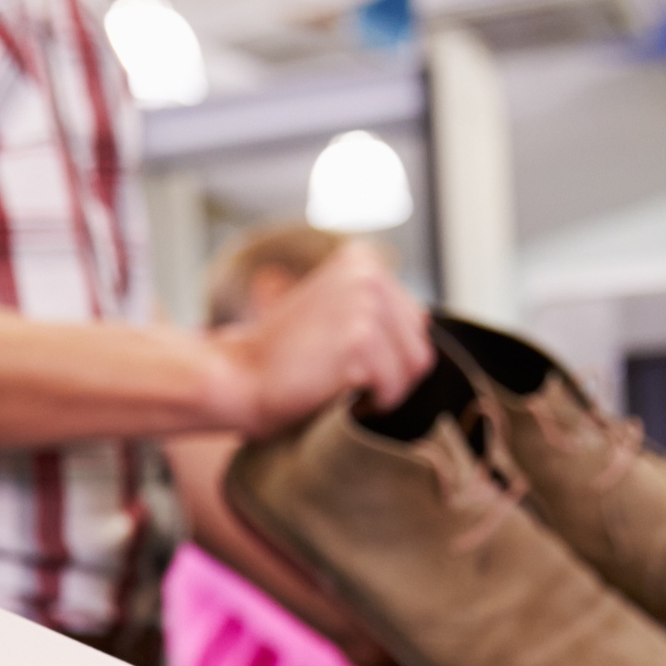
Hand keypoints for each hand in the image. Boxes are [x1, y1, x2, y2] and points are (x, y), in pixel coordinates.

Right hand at [205, 242, 434, 436]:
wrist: (237, 376)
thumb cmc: (283, 358)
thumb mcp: (333, 313)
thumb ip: (378, 311)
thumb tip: (427, 319)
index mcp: (362, 259)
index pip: (414, 322)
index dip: (386, 357)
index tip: (345, 363)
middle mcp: (368, 273)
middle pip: (420, 345)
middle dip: (390, 375)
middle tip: (343, 381)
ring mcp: (365, 304)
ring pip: (413, 368)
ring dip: (383, 393)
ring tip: (342, 388)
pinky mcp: (359, 339)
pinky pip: (394, 388)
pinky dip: (370, 406)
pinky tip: (337, 396)